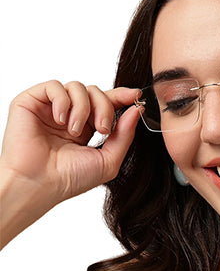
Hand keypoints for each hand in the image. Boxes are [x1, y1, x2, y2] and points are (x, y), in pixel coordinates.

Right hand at [0, 80, 141, 208]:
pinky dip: (62, 101)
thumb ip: (125, 135)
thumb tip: (137, 110)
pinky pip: (54, 86)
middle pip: (96, 92)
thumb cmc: (69, 179)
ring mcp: (51, 108)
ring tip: (74, 131)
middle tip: (102, 129)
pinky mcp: (32, 102)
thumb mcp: (108, 161)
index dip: (122, 96)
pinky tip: (60, 120)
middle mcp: (69, 116)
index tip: (136, 96)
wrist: (40, 184)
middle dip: (105, 107)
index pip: (106, 103)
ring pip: (77, 86)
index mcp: (86, 128)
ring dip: (82, 108)